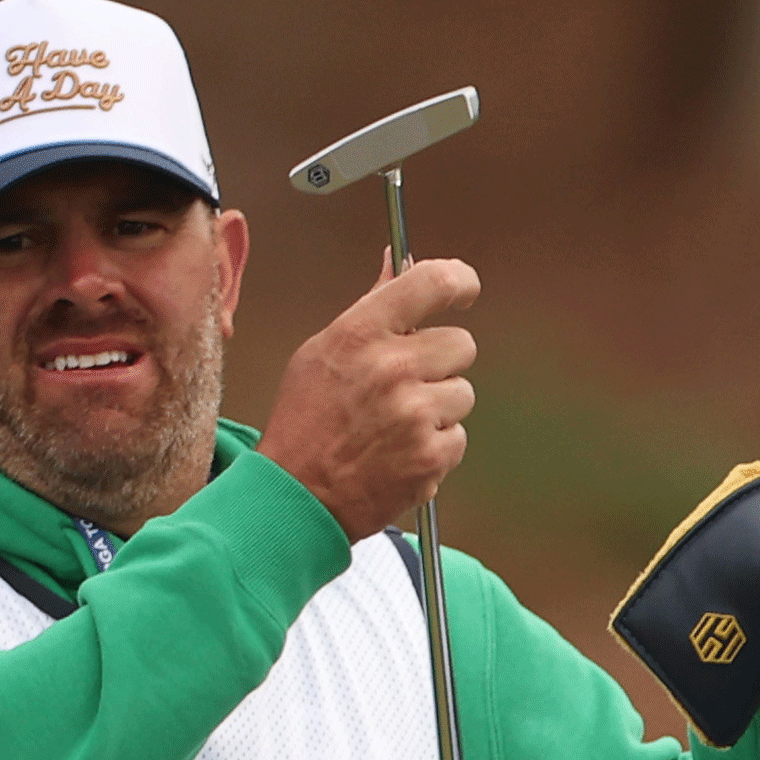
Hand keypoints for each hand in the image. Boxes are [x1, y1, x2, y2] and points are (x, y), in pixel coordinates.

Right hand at [258, 256, 478, 539]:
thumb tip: (397, 262)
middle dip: (441, 362)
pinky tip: (399, 454)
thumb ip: (371, 308)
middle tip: (407, 384)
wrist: (295, 497)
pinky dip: (435, 448)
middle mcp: (392, 368)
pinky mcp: (431, 455)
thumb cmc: (305, 423)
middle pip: (462, 343)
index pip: (433, 282)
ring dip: (438, 409)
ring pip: (463, 394)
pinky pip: (459, 438)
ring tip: (394, 426)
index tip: (465, 289)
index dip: (460, 281)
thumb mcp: (322, 352)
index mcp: (361, 333)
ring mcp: (414, 414)